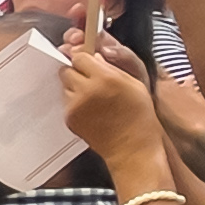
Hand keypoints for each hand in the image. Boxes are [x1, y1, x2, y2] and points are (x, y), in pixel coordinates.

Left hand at [57, 31, 161, 159]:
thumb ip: (112, 66)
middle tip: (92, 80)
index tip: (91, 63)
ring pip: (65, 85)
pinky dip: (75, 102)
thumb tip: (95, 57)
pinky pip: (66, 101)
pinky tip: (91, 110)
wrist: (132, 148)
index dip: (86, 58)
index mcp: (105, 78)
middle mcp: (86, 90)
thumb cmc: (139, 117)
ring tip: (94, 97)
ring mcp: (75, 105)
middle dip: (78, 71)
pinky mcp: (69, 118)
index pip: (80, 56)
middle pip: (67, 69)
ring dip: (75, 86)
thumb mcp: (135, 83)